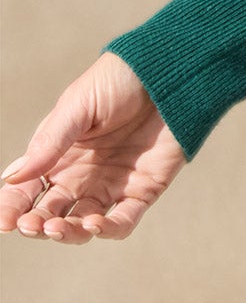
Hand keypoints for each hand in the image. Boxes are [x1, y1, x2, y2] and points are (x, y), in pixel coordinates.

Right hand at [0, 51, 187, 241]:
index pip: (26, 192)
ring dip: (67, 234)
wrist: (172, 68)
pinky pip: (123, 221)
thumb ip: (49, 143)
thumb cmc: (120, 79)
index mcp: (59, 155)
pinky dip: (108, 230)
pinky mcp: (144, 188)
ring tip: (57, 228)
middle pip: (50, 214)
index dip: (12, 209)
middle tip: (32, 225)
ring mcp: (112, 184)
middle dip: (36, 225)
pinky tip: (95, 224)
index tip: (5, 221)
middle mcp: (82, 175)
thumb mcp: (78, 106)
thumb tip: (11, 177)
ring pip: (82, 225)